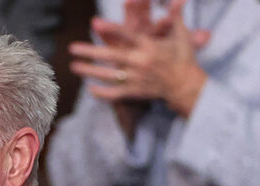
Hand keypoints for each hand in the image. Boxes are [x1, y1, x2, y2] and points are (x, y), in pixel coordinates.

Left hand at [69, 0, 208, 118]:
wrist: (187, 86)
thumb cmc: (183, 58)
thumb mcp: (181, 35)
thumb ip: (175, 16)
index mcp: (150, 46)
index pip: (127, 36)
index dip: (111, 29)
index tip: (95, 23)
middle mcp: (141, 63)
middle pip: (111, 57)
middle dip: (90, 52)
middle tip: (72, 48)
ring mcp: (136, 79)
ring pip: (109, 76)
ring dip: (89, 71)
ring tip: (73, 66)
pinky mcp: (136, 92)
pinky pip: (115, 94)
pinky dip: (102, 93)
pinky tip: (90, 88)